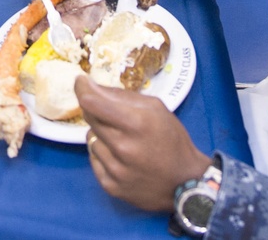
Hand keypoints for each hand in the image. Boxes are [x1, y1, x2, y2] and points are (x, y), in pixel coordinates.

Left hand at [78, 77, 210, 210]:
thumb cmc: (172, 140)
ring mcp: (116, 170)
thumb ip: (122, 96)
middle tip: (109, 112)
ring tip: (122, 139)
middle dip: (95, 109)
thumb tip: (91, 86)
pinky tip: (119, 156)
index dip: (81, 88)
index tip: (81, 81)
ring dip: (101, 133)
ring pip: (90, 138)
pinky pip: (94, 159)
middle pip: (89, 117)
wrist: (186, 183)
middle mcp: (123, 147)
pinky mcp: (111, 186)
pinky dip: (103, 153)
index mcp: (136, 123)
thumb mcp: (155, 108)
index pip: (91, 101)